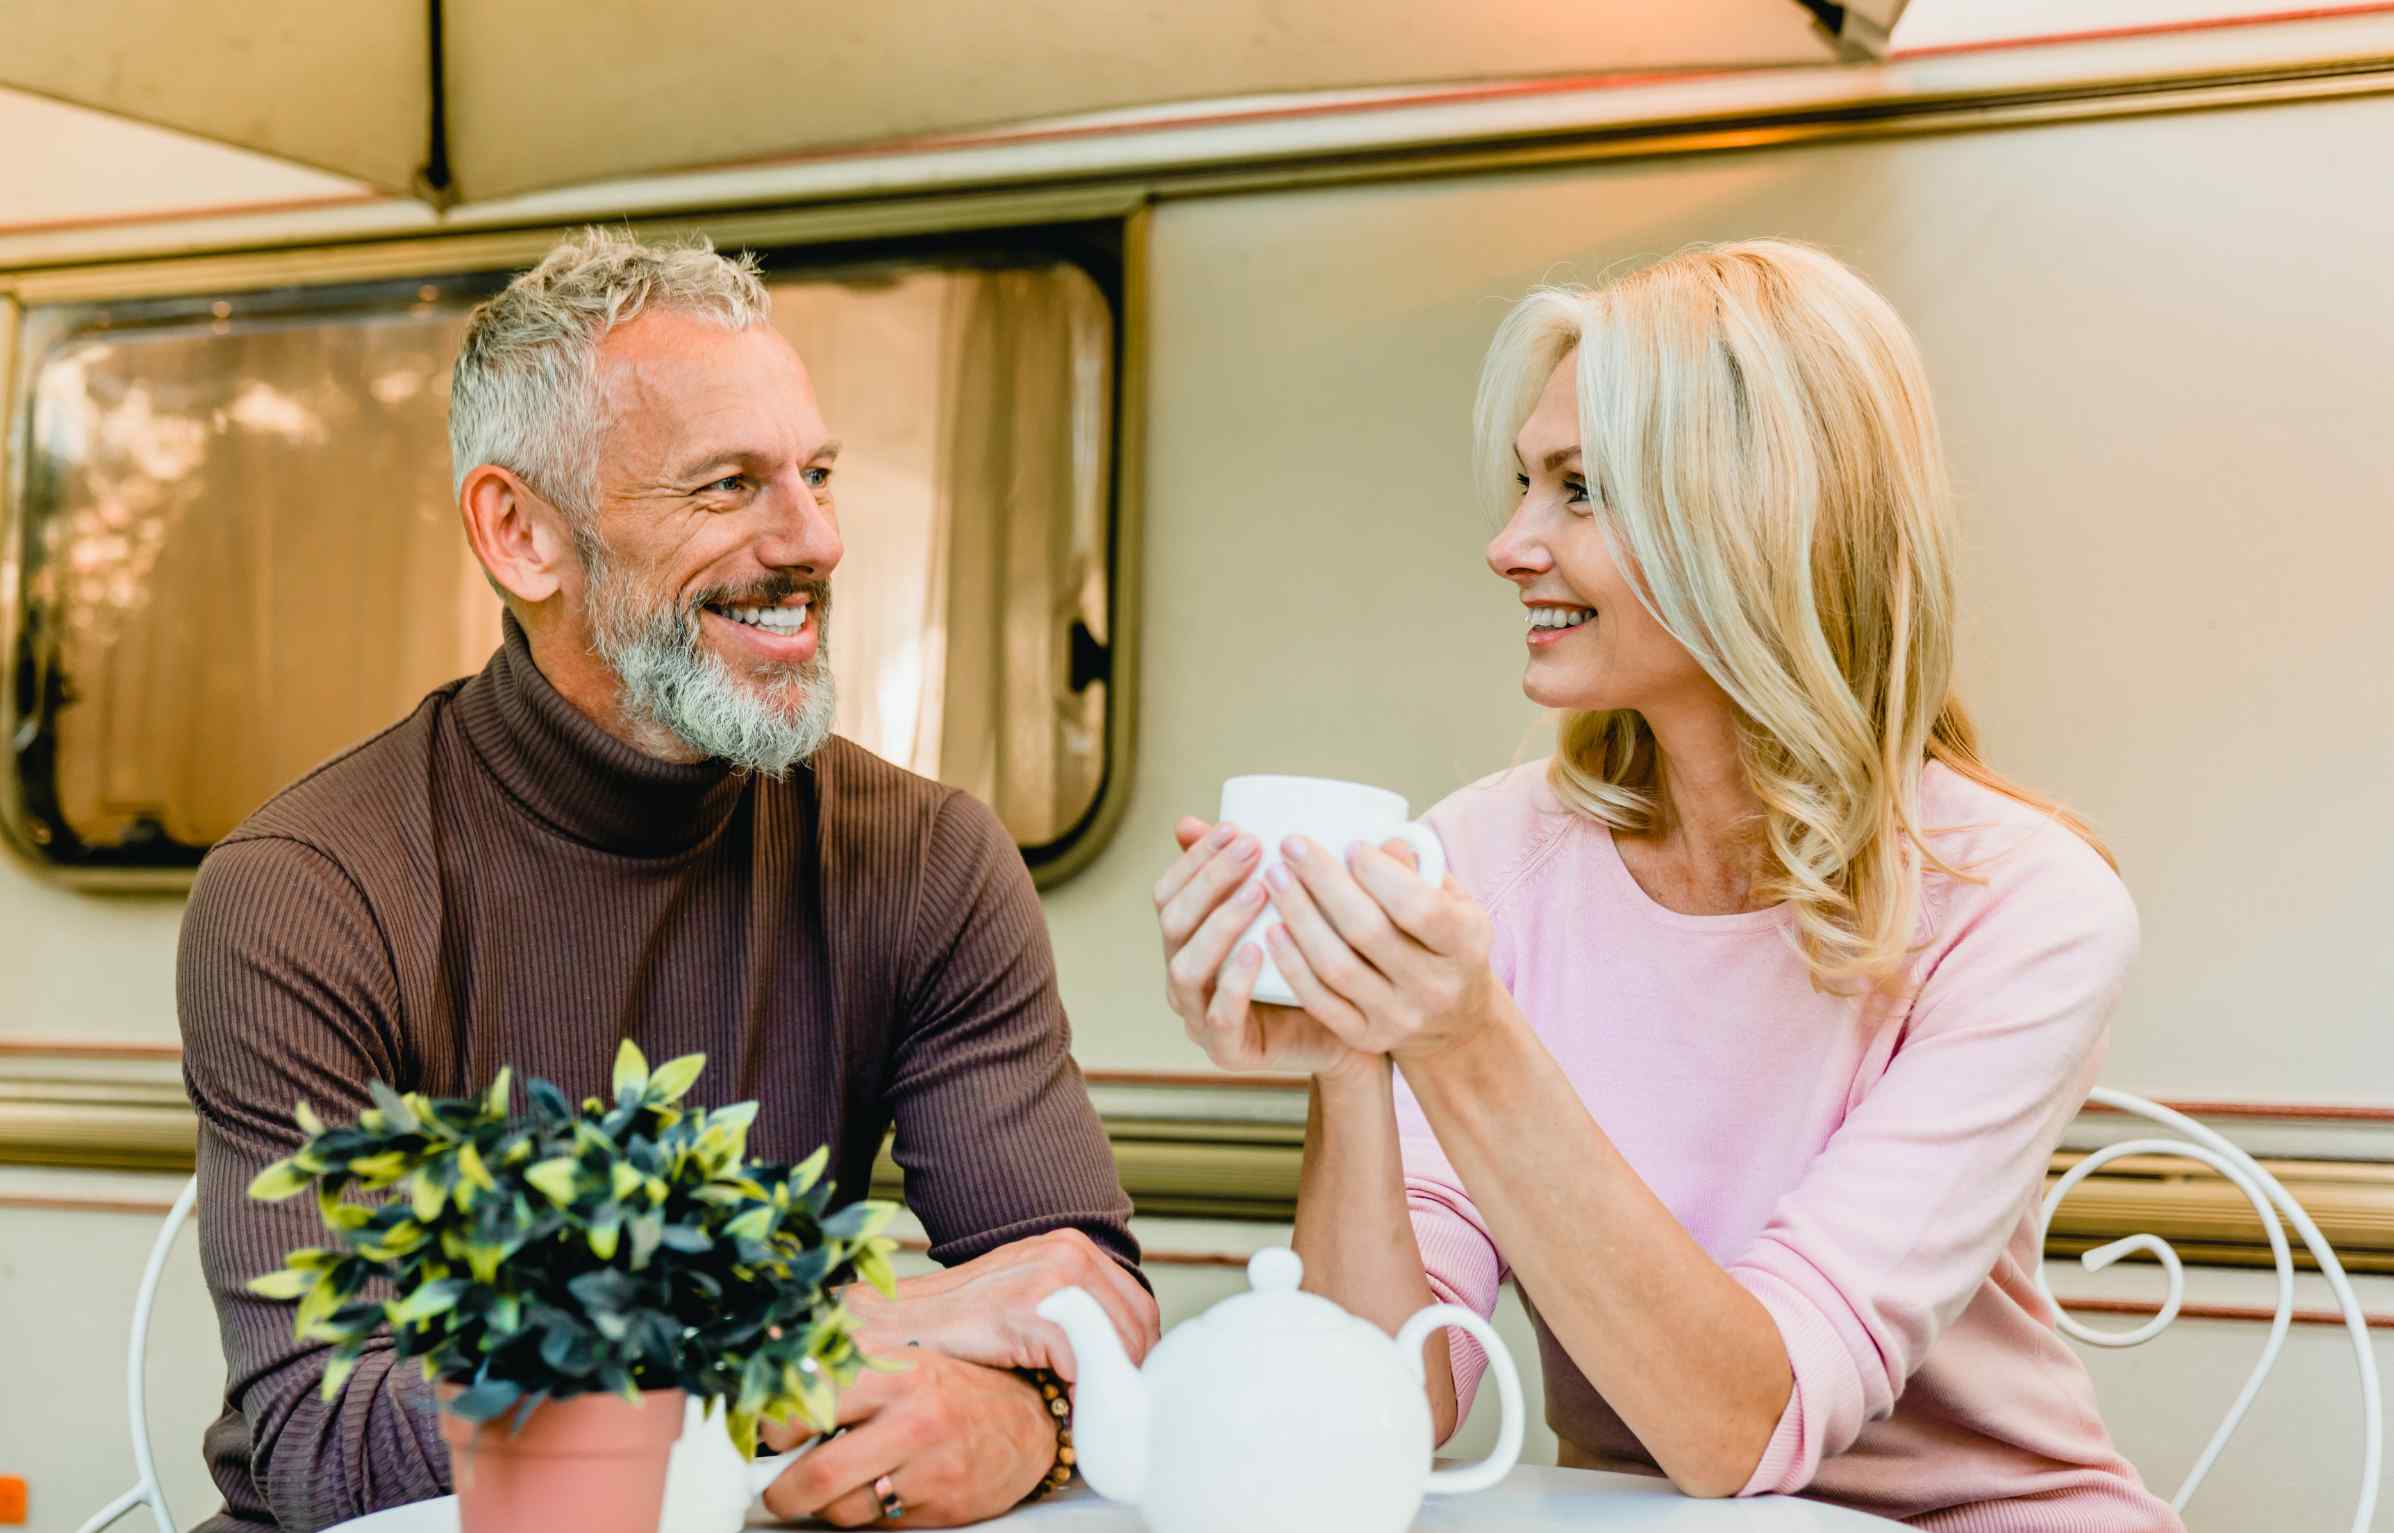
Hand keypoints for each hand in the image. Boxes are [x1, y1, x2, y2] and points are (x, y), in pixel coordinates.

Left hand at [760, 1353, 1054, 1527]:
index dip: (776, 1428)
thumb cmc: (954, 1390)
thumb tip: (775, 1407)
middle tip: (778, 1490)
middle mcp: (912, 1420)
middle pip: (818, 1475)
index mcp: (895, 1373)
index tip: (772, 1436)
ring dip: (826, 1505)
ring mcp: (928, 1470)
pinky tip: (882, 1489)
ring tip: (841, 1483)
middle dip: (783, 1492)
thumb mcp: (901, 1363)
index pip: (811, 1404)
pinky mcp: (940, 1509)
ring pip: (842, 1509)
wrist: (1027, 1423)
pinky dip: (867, 1514)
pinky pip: (877, 1526)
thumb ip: (843, 1379)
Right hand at [843, 1227, 1157, 1382]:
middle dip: (1128, 1375)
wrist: (895, 1327)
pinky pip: (1083, 1362)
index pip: (1140, 1308)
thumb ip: (1077, 1316)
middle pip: (1139, 1327)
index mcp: (1072, 1247)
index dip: (1136, 1355)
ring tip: (1088, 1415)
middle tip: (1110, 1412)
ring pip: (1119, 1344)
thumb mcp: (1029, 1300)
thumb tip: (1125, 1361)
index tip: (1122, 1392)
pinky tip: (1063, 1413)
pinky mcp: (1031, 1309)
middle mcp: (1069, 1252)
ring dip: (1108, 1387)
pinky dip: (1080, 1395)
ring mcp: (1051, 1276)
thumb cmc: (959, 1327)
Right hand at [1155, 817, 1376, 1079]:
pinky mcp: (1227, 1051)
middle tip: (1255, 849)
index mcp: (1188, 939)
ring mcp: (1199, 1016)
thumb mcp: (1293, 907)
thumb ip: (1267, 866)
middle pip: (1173, 922)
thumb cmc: (1315, 962)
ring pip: (1186, 967)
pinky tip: (1256, 951)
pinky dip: (1233, 983)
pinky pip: (1219, 1018)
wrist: (1350, 1032)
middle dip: (1210, 879)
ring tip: (1259, 891)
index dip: (1195, 858)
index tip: (1236, 827)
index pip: (1168, 891)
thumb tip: (1245, 816)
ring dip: (1220, 923)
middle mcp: (1184, 976)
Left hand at [1261, 833, 1506, 1062]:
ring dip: (1299, 917)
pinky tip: (1272, 929)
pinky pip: (1320, 1000)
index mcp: (1466, 946)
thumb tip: (1383, 841)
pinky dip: (1292, 964)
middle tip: (1292, 846)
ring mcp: (1399, 1018)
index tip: (1350, 845)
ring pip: (1336, 966)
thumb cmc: (1447, 943)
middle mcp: (1435, 988)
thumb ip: (1423, 873)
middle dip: (1324, 883)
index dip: (1381, 875)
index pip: (1421, 909)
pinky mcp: (1366, 1037)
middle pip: (1368, 932)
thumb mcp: (1455, 906)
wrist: (1456, 1022)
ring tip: (1275, 878)